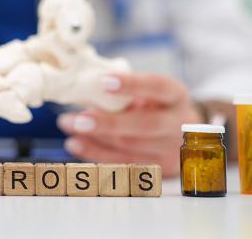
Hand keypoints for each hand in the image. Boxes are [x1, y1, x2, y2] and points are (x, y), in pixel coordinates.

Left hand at [57, 73, 202, 175]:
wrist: (184, 134)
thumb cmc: (156, 104)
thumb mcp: (149, 91)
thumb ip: (124, 90)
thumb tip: (83, 86)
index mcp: (175, 95)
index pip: (157, 87)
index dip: (132, 84)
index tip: (103, 81)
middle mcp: (178, 124)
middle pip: (144, 125)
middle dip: (108, 123)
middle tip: (79, 118)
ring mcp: (170, 150)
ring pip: (130, 147)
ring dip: (94, 138)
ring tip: (68, 125)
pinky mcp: (158, 169)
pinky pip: (123, 163)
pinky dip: (96, 153)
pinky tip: (75, 143)